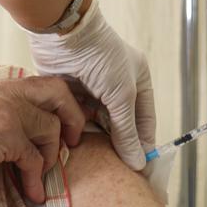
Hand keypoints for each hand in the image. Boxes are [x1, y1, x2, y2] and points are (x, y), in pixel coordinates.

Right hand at [0, 76, 85, 202]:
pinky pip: (34, 157)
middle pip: (55, 91)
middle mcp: (0, 91)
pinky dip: (35, 178)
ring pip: (50, 126)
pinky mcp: (5, 133)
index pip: (36, 84)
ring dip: (50, 156)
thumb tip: (20, 135)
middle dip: (72, 116)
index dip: (57, 103)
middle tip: (73, 141)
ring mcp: (4, 110)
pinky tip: (32, 193)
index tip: (65, 123)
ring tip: (39, 176)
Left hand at [27, 0, 155, 170]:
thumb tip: (138, 163)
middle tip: (115, 170)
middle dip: (117, 145)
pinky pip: (74, 118)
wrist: (63, 36)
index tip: (141, 170)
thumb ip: (127, 131)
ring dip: (94, 140)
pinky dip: (74, 131)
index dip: (142, 145)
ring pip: (95, 124)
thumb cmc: (100, 58)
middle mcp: (114, 87)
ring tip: (95, 163)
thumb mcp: (121, 95)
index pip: (144, 121)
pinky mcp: (68, 94)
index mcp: (136, 82)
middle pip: (119, 125)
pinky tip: (74, 147)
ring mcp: (90, 91)